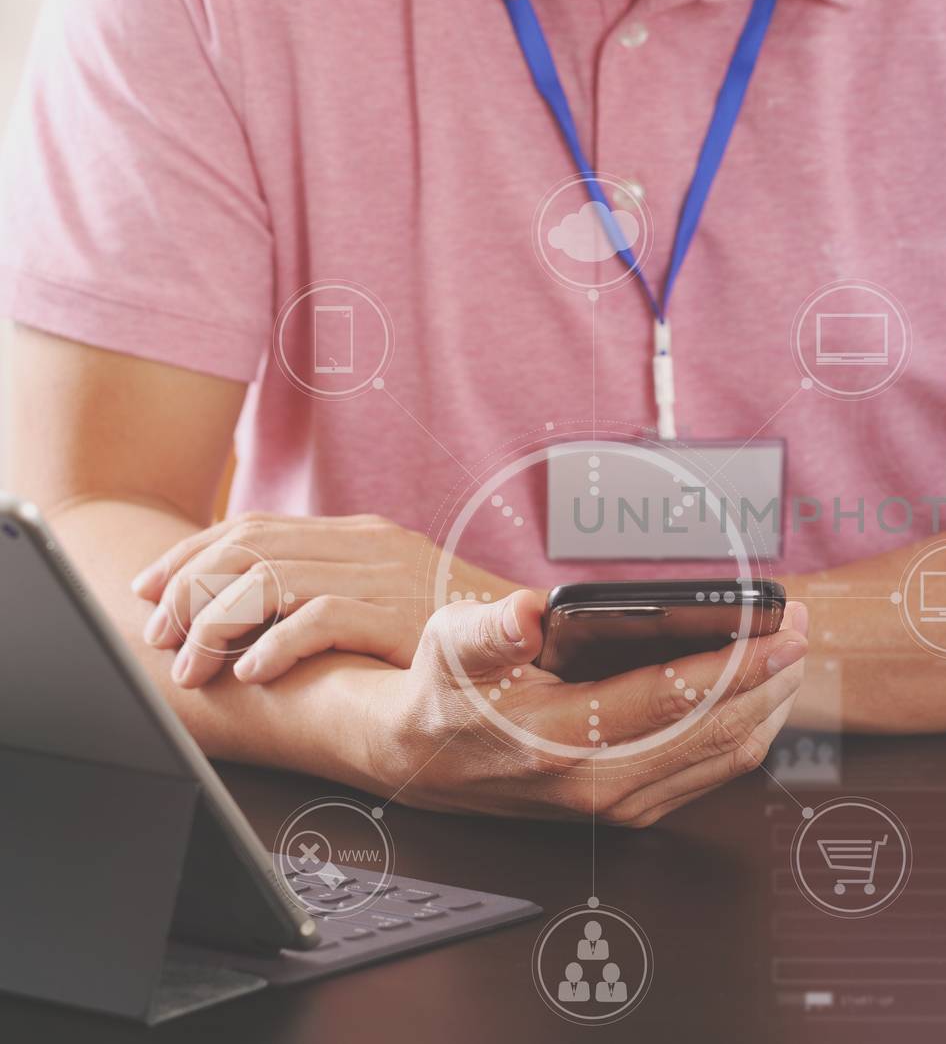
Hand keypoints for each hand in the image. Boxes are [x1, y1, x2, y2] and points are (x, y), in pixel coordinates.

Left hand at [131, 512, 518, 687]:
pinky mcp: (403, 615)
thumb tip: (256, 603)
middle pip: (248, 549)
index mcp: (361, 533)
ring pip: (270, 580)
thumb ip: (335, 588)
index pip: (253, 527)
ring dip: (217, 624)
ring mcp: (386, 576)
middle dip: (189, 592)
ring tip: (193, 665)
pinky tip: (251, 671)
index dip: (190, 556)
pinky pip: (321, 619)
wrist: (543, 641)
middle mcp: (368, 543)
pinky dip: (276, 643)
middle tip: (159, 637)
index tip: (149, 591)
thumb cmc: (463, 631)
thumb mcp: (393, 596)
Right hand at [363, 590, 809, 824]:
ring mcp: (619, 803)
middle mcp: (598, 783)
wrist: (422, 761)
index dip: (739, 663)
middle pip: (718, 731)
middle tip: (800, 625)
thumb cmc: (445, 692)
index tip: (784, 629)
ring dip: (769, 705)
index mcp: (560, 741)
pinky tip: (759, 693)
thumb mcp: (449, 646)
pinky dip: (748, 731)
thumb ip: (490, 629)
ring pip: (726, 758)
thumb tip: (529, 613)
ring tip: (790, 652)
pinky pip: (712, 774)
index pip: (675, 699)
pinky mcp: (631, 808)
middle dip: (772, 677)